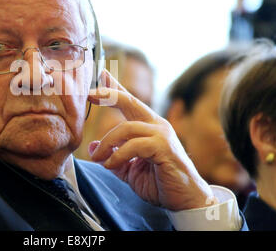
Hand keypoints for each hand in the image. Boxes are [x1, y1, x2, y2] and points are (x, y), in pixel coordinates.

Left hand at [88, 70, 215, 210]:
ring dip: (106, 143)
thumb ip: (112, 158)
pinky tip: (110, 165)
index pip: (130, 102)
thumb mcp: (129, 170)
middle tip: (90, 93)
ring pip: (127, 128)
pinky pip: (134, 145)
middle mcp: (156, 125)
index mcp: (148, 127)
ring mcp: (162, 134)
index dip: (115, 88)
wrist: (186, 201)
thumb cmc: (160, 182)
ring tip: (97, 157)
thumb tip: (91, 147)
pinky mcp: (164, 147)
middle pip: (129, 102)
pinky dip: (118, 155)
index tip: (102, 74)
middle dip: (108, 94)